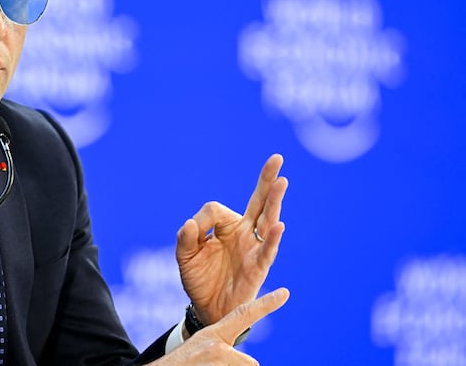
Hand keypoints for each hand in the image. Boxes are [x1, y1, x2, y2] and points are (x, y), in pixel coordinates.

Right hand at [149, 288, 289, 364]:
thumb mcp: (200, 350)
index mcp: (215, 334)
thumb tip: (251, 361)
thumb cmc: (181, 364)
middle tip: (212, 365)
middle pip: (251, 362)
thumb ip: (222, 348)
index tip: (285, 292)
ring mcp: (220, 359)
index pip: (244, 315)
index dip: (266, 304)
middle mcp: (219, 346)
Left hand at [176, 154, 287, 324]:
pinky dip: (272, 239)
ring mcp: (253, 249)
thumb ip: (185, 238)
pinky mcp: (258, 268)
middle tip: (277, 158)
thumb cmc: (199, 278)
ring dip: (274, 202)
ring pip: (267, 221)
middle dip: (267, 180)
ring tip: (282, 182)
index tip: (193, 233)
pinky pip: (266, 251)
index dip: (201, 219)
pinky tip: (278, 225)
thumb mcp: (185, 256)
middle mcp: (244, 233)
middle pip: (258, 202)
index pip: (216, 209)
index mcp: (226, 226)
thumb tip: (190, 223)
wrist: (207, 308)